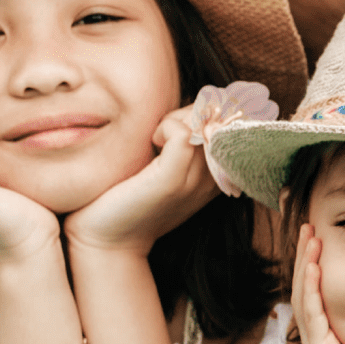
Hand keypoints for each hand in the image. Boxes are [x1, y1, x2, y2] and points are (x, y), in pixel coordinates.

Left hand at [63, 107, 218, 253]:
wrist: (106, 239)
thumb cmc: (129, 197)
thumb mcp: (166, 166)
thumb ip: (185, 141)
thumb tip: (199, 104)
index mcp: (217, 178)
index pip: (238, 126)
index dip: (215, 112)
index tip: (181, 123)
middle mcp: (214, 181)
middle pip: (222, 119)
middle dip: (196, 111)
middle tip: (164, 129)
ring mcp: (195, 182)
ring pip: (204, 122)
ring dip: (180, 117)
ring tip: (157, 136)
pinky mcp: (171, 182)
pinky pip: (183, 132)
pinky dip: (167, 125)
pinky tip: (153, 141)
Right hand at [292, 225, 344, 343]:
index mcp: (323, 323)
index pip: (312, 285)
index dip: (311, 258)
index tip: (315, 232)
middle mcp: (314, 330)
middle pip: (303, 286)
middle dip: (305, 255)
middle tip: (308, 227)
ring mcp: (314, 341)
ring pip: (304, 296)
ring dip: (306, 267)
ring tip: (311, 242)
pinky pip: (313, 315)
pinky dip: (312, 291)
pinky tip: (315, 270)